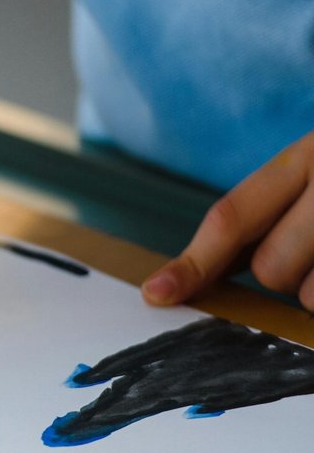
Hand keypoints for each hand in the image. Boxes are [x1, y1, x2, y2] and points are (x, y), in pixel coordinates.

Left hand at [144, 132, 313, 307]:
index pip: (230, 218)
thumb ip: (258, 213)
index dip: (192, 264)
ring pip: (308, 294)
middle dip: (280, 273)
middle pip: (269, 268)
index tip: (156, 293)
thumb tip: (195, 273)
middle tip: (310, 248)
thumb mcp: (307, 173)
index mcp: (302, 158)